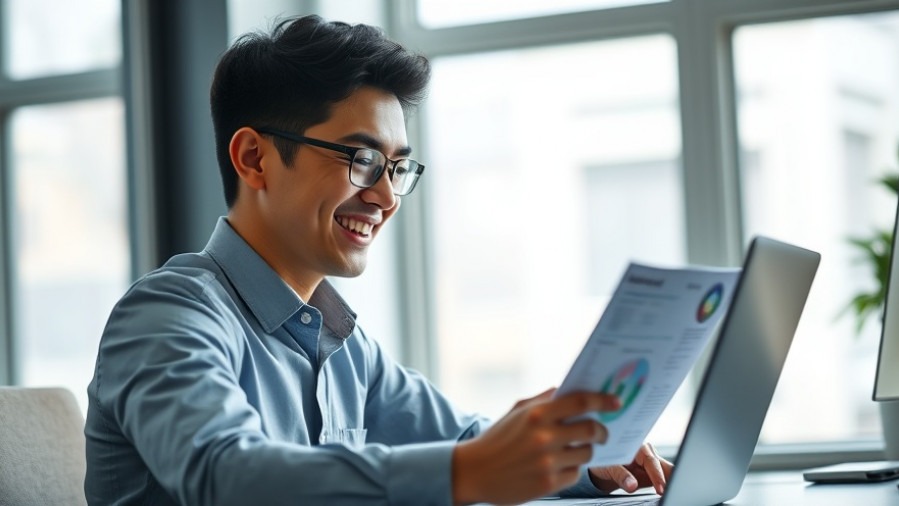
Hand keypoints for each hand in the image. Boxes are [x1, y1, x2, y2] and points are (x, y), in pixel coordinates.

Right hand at [452, 388, 620, 504]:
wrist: (474, 471)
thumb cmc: (497, 439)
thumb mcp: (516, 412)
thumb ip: (544, 400)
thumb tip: (568, 389)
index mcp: (537, 414)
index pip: (580, 402)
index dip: (603, 400)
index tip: (616, 402)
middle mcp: (544, 437)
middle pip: (591, 429)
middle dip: (602, 430)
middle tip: (602, 431)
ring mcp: (547, 462)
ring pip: (587, 453)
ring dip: (586, 450)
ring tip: (575, 449)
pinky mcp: (548, 484)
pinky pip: (575, 473)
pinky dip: (571, 468)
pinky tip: (559, 465)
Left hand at [587, 442, 672, 494]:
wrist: (603, 468)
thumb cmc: (603, 462)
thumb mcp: (608, 468)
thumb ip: (620, 475)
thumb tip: (632, 485)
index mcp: (637, 446)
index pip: (651, 461)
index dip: (657, 475)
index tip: (660, 489)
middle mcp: (647, 452)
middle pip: (664, 465)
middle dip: (671, 476)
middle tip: (673, 490)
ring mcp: (652, 463)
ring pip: (667, 472)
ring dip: (670, 481)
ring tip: (673, 492)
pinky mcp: (653, 472)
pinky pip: (663, 478)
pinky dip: (667, 484)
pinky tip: (669, 492)